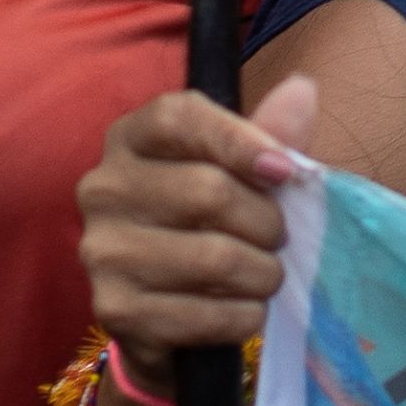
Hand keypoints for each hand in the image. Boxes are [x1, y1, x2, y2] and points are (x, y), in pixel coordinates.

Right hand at [78, 73, 317, 361]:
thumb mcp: (240, 172)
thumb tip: (302, 90)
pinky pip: (207, 314)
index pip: (179, 117)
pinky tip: (244, 310)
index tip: (285, 171)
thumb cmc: (208, 225)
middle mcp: (104, 188)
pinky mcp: (116, 310)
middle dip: (267, 222)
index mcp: (130, 139)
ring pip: (214, 257)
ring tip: (265, 276)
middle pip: (209, 191)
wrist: (163, 315)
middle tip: (278, 239)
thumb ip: (270, 134)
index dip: (241, 141)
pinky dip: (245, 315)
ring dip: (263, 274)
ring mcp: (103, 252)